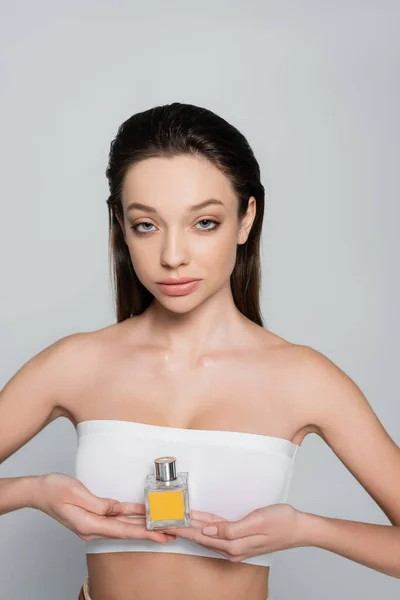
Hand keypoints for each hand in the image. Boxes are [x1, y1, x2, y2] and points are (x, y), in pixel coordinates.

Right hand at [35, 473, 175, 543]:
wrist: (39, 491)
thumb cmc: (54, 491)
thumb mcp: (77, 494)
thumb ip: (98, 503)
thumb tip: (115, 509)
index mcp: (90, 525)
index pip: (123, 531)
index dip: (144, 533)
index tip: (161, 536)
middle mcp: (94, 527)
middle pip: (127, 530)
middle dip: (150, 532)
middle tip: (171, 534)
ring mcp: (94, 522)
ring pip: (124, 524)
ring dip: (143, 524)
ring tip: (163, 526)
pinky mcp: (95, 515)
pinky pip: (117, 516)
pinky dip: (131, 514)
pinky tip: (143, 513)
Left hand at [157, 504, 302, 561]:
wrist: (299, 527)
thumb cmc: (281, 523)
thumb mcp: (256, 522)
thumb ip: (230, 529)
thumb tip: (208, 530)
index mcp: (233, 545)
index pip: (200, 536)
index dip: (182, 529)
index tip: (166, 523)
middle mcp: (232, 547)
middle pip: (200, 536)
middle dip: (182, 528)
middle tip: (164, 519)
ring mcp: (236, 543)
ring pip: (207, 533)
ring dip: (191, 526)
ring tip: (175, 518)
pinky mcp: (240, 536)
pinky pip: (218, 529)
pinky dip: (206, 523)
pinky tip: (198, 518)